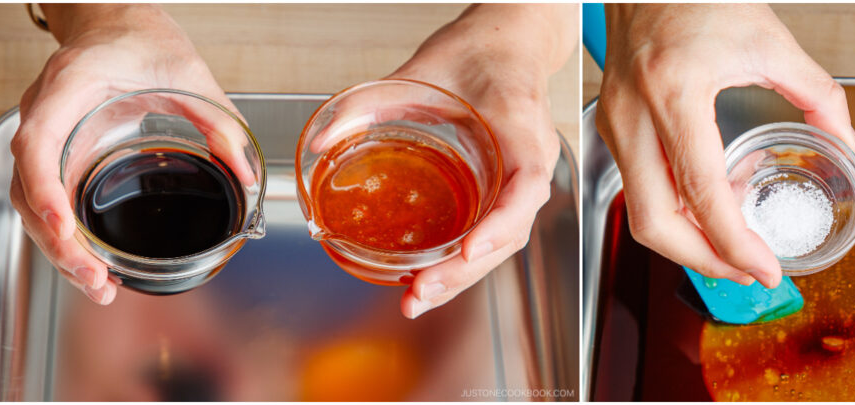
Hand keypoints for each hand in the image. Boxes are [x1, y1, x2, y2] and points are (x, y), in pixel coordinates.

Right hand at [10, 4, 238, 304]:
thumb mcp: (190, 73)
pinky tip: (90, 262)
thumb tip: (246, 171)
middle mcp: (46, 111)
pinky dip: (63, 233)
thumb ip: (219, 120)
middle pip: (28, 185)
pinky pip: (45, 197)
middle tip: (94, 276)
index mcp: (71, 85)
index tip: (63, 224)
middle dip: (56, 239)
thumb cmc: (142, 38)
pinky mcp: (55, 151)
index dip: (45, 187)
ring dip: (58, 246)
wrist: (116, 21)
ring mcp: (45, 132)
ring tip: (96, 283)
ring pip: (30, 199)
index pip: (39, 141)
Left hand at [381, 4, 576, 317]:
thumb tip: (322, 138)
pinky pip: (494, 230)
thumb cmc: (480, 50)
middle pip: (512, 230)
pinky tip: (430, 273)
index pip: (527, 184)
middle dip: (467, 269)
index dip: (501, 223)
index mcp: (522, 127)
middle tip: (421, 290)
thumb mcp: (420, 70)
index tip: (470, 249)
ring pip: (503, 240)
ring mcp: (523, 177)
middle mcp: (531, 159)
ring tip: (418, 296)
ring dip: (463, 274)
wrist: (508, 41)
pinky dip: (464, 258)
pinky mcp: (507, 188)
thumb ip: (370, 103)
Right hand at [595, 4, 854, 288]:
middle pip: (655, 222)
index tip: (763, 269)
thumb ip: (816, 94)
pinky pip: (640, 188)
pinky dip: (676, 210)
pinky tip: (713, 202)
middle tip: (748, 273)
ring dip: (688, 240)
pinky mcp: (614, 127)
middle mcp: (635, 116)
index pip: (699, 191)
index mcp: (675, 93)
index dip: (732, 243)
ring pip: (641, 213)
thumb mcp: (769, 41)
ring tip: (735, 246)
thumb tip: (848, 142)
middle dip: (703, 260)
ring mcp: (617, 125)